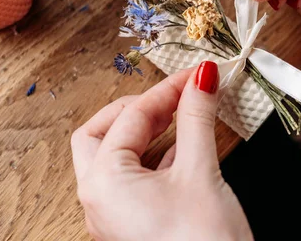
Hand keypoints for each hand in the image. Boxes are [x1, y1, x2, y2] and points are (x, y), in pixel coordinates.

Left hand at [71, 62, 252, 240]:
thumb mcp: (200, 172)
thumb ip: (196, 118)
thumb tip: (201, 79)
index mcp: (103, 182)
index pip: (131, 116)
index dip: (167, 90)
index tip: (196, 76)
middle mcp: (99, 199)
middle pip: (103, 133)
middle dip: (138, 109)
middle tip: (174, 97)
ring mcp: (112, 215)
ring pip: (117, 157)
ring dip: (147, 133)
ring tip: (182, 116)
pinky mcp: (132, 225)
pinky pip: (134, 180)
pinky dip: (155, 158)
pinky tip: (184, 149)